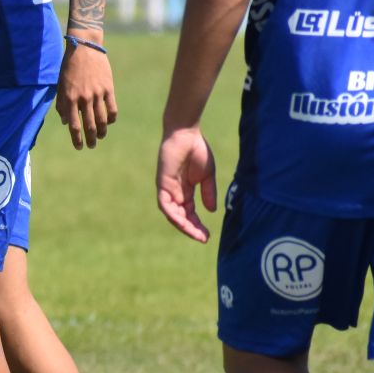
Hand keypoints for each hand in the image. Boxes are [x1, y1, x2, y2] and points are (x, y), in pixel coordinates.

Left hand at [55, 36, 116, 149]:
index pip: (74, 125)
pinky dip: (111, 119)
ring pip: (102, 120)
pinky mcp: (108, 88)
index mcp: (70, 98)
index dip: (76, 138)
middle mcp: (84, 98)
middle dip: (90, 139)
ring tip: (100, 136)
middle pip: (90, 126)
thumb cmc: (69, 67)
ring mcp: (97, 94)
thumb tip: (65, 122)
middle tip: (91, 146)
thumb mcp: (61, 85)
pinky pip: (112, 109)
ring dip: (102, 132)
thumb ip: (62, 104)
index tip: (79, 146)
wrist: (85, 49)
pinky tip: (109, 122)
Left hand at [156, 126, 217, 242]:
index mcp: (186, 191)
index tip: (207, 236)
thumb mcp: (207, 176)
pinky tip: (182, 221)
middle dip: (191, 229)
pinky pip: (164, 203)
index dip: (197, 226)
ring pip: (172, 213)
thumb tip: (211, 211)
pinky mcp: (162, 183)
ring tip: (194, 233)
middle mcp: (175, 193)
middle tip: (202, 238)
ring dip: (182, 225)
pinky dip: (172, 213)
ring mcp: (168, 189)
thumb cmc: (197, 151)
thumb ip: (208, 193)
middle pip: (181, 217)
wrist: (186, 134)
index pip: (190, 214)